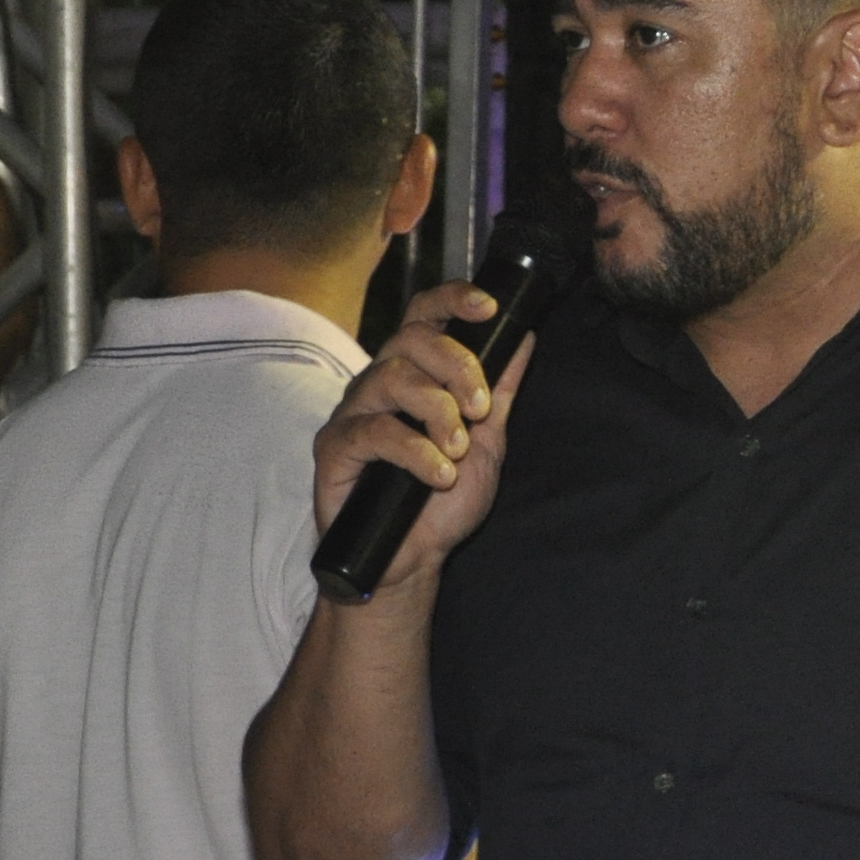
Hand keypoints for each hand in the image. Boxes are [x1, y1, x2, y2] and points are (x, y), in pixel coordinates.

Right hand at [312, 288, 539, 599]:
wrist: (413, 560)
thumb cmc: (442, 503)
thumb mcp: (487, 443)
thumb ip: (500, 392)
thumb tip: (525, 339)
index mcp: (415, 375)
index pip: (424, 316)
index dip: (452, 300)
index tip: (489, 307)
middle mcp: (380, 384)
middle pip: (411, 337)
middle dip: (457, 365)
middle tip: (480, 409)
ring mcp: (354, 412)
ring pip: (392, 377)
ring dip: (438, 411)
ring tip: (457, 451)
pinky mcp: (334, 446)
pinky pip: (374, 431)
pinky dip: (415, 452)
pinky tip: (437, 474)